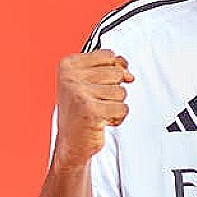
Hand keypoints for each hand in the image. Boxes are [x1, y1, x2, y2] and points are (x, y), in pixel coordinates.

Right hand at [52, 49, 133, 169]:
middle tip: (98, 100)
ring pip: (121, 92)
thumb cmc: (80, 111)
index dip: (115, 68)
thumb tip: (128, 74)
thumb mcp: (89, 82)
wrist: (71, 142)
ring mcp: (79, 93)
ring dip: (115, 105)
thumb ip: (109, 68)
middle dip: (113, 90)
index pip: (109, 55)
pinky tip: (103, 120)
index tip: (104, 82)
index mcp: (68, 64)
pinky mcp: (91, 111)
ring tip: (99, 111)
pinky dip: (117, 117)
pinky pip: (122, 108)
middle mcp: (71, 77)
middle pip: (116, 73)